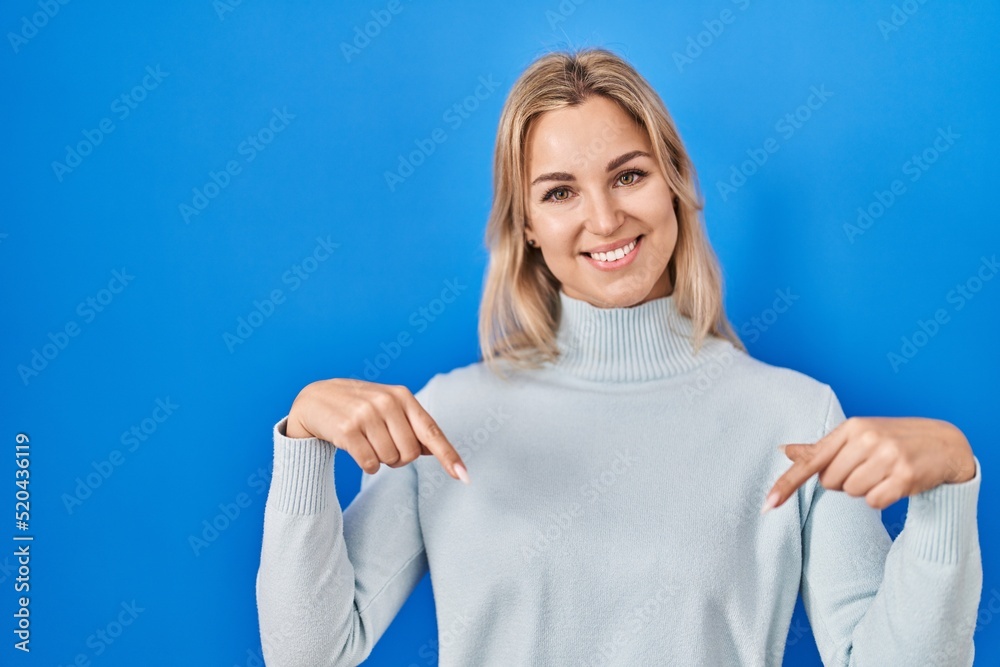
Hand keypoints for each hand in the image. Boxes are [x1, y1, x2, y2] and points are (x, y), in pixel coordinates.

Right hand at [286, 378, 469, 483]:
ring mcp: (366, 414)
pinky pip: (370, 464)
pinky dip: (367, 465)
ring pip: (389, 460)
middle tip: (382, 444)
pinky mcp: (347, 429)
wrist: (315, 399)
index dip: (448, 456)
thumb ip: (412, 426)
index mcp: (402, 396)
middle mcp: (386, 402)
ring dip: (380, 460)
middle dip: (399, 458)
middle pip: (410, 454)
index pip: (431, 431)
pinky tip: (357, 450)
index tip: (464, 477)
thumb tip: (435, 450)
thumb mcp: (388, 409)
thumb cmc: (359, 407)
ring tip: (367, 442)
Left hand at [762, 417, 974, 512]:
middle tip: (867, 469)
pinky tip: (895, 484)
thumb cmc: (892, 440)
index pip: (811, 461)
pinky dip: (881, 499)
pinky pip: (874, 502)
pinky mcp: (906, 475)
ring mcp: (888, 456)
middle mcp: (867, 438)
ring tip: (883, 473)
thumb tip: (785, 449)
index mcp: (850, 428)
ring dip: (864, 490)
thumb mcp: (856, 437)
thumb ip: (821, 449)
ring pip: (852, 493)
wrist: (945, 444)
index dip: (787, 484)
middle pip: (831, 483)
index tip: (768, 505)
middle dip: (844, 482)